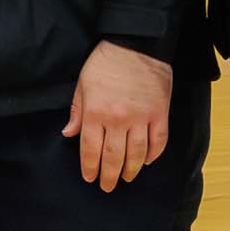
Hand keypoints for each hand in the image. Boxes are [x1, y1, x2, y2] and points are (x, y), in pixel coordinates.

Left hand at [63, 42, 174, 192]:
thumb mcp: (83, 84)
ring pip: (137, 153)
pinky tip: (147, 161)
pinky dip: (153, 154)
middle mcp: (118, 119)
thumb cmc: (105, 62)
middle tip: (107, 186)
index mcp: (96, 112)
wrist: (136, 44)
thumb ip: (77, 111)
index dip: (90, 167)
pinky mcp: (160, 113)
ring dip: (131, 170)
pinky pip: (158, 141)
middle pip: (113, 156)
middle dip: (109, 175)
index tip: (90, 178)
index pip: (91, 149)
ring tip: (127, 178)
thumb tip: (68, 134)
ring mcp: (142, 117)